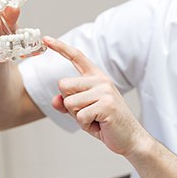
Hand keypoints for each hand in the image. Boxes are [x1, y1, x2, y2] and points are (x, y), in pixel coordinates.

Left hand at [44, 36, 145, 155]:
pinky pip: (80, 116)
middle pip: (63, 85)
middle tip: (88, 113)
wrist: (130, 138)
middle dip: (69, 104)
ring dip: (78, 116)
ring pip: (69, 102)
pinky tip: (99, 125)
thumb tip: (55, 99)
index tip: (46, 39)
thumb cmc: (107, 124)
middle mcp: (101, 80)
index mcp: (96, 78)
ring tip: (95, 119)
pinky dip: (86, 125)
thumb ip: (68, 104)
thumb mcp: (83, 112)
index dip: (60, 48)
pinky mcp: (106, 104)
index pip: (77, 57)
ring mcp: (105, 91)